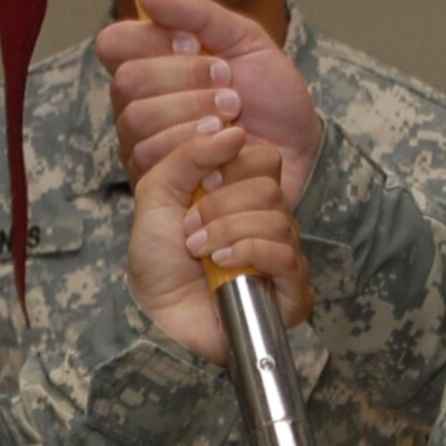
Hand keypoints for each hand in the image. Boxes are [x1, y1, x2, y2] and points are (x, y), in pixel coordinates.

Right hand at [97, 0, 324, 206]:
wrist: (300, 149)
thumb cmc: (271, 95)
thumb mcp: (246, 40)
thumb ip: (200, 14)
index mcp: (150, 63)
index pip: (114, 43)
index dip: (152, 41)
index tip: (197, 44)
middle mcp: (136, 103)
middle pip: (128, 82)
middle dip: (186, 80)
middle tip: (230, 89)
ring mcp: (141, 143)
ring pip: (137, 121)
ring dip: (195, 114)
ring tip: (232, 119)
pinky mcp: (156, 182)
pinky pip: (153, 160)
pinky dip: (198, 149)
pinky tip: (226, 148)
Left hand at [127, 122, 311, 362]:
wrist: (153, 314)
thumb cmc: (157, 259)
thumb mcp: (158, 193)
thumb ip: (188, 155)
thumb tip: (233, 131)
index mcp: (242, 193)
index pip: (263, 157)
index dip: (229, 167)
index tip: (198, 188)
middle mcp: (268, 219)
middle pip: (269, 187)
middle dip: (220, 205)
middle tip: (189, 228)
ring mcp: (282, 254)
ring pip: (276, 218)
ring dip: (228, 231)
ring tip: (198, 250)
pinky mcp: (291, 288)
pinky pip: (285, 254)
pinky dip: (248, 251)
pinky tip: (221, 264)